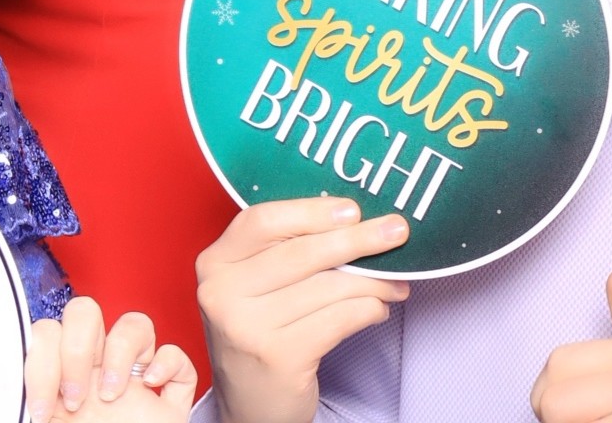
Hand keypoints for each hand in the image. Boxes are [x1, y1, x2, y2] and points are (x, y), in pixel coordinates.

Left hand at [25, 297, 196, 422]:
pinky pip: (176, 353)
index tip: (43, 410)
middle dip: (78, 349)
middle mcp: (95, 373)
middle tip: (77, 399)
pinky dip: (168, 362)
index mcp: (60, 382)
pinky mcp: (169, 396)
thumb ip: (29, 414)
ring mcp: (133, 380)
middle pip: (86, 313)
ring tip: (113, 395)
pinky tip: (153, 386)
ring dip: (121, 351)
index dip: (41, 362)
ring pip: (134, 323)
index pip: (46, 333)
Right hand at [196, 198, 409, 422]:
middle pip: (301, 252)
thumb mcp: (252, 287)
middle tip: (396, 231)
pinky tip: (378, 309)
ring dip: (373, 282)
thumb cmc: (260, 333)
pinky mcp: (279, 356)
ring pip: (327, 287)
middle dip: (357, 239)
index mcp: (214, 263)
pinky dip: (368, 310)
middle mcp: (222, 292)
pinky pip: (339, 320)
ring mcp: (247, 327)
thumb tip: (352, 221)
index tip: (352, 209)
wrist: (250, 404)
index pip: (263, 220)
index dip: (311, 211)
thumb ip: (282, 252)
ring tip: (395, 282)